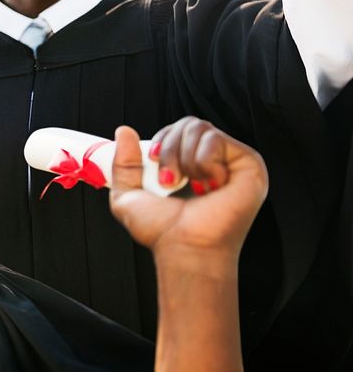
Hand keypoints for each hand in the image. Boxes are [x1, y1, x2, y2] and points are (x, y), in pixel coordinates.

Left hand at [109, 118, 267, 266]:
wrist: (184, 248)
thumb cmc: (162, 230)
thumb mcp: (127, 195)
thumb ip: (123, 162)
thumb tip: (124, 130)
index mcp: (191, 164)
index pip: (176, 129)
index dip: (161, 140)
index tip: (154, 163)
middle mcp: (213, 160)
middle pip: (187, 123)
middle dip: (169, 148)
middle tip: (169, 180)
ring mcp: (231, 162)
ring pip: (200, 128)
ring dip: (185, 158)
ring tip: (191, 186)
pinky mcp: (249, 165)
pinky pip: (217, 139)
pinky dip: (204, 161)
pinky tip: (210, 186)